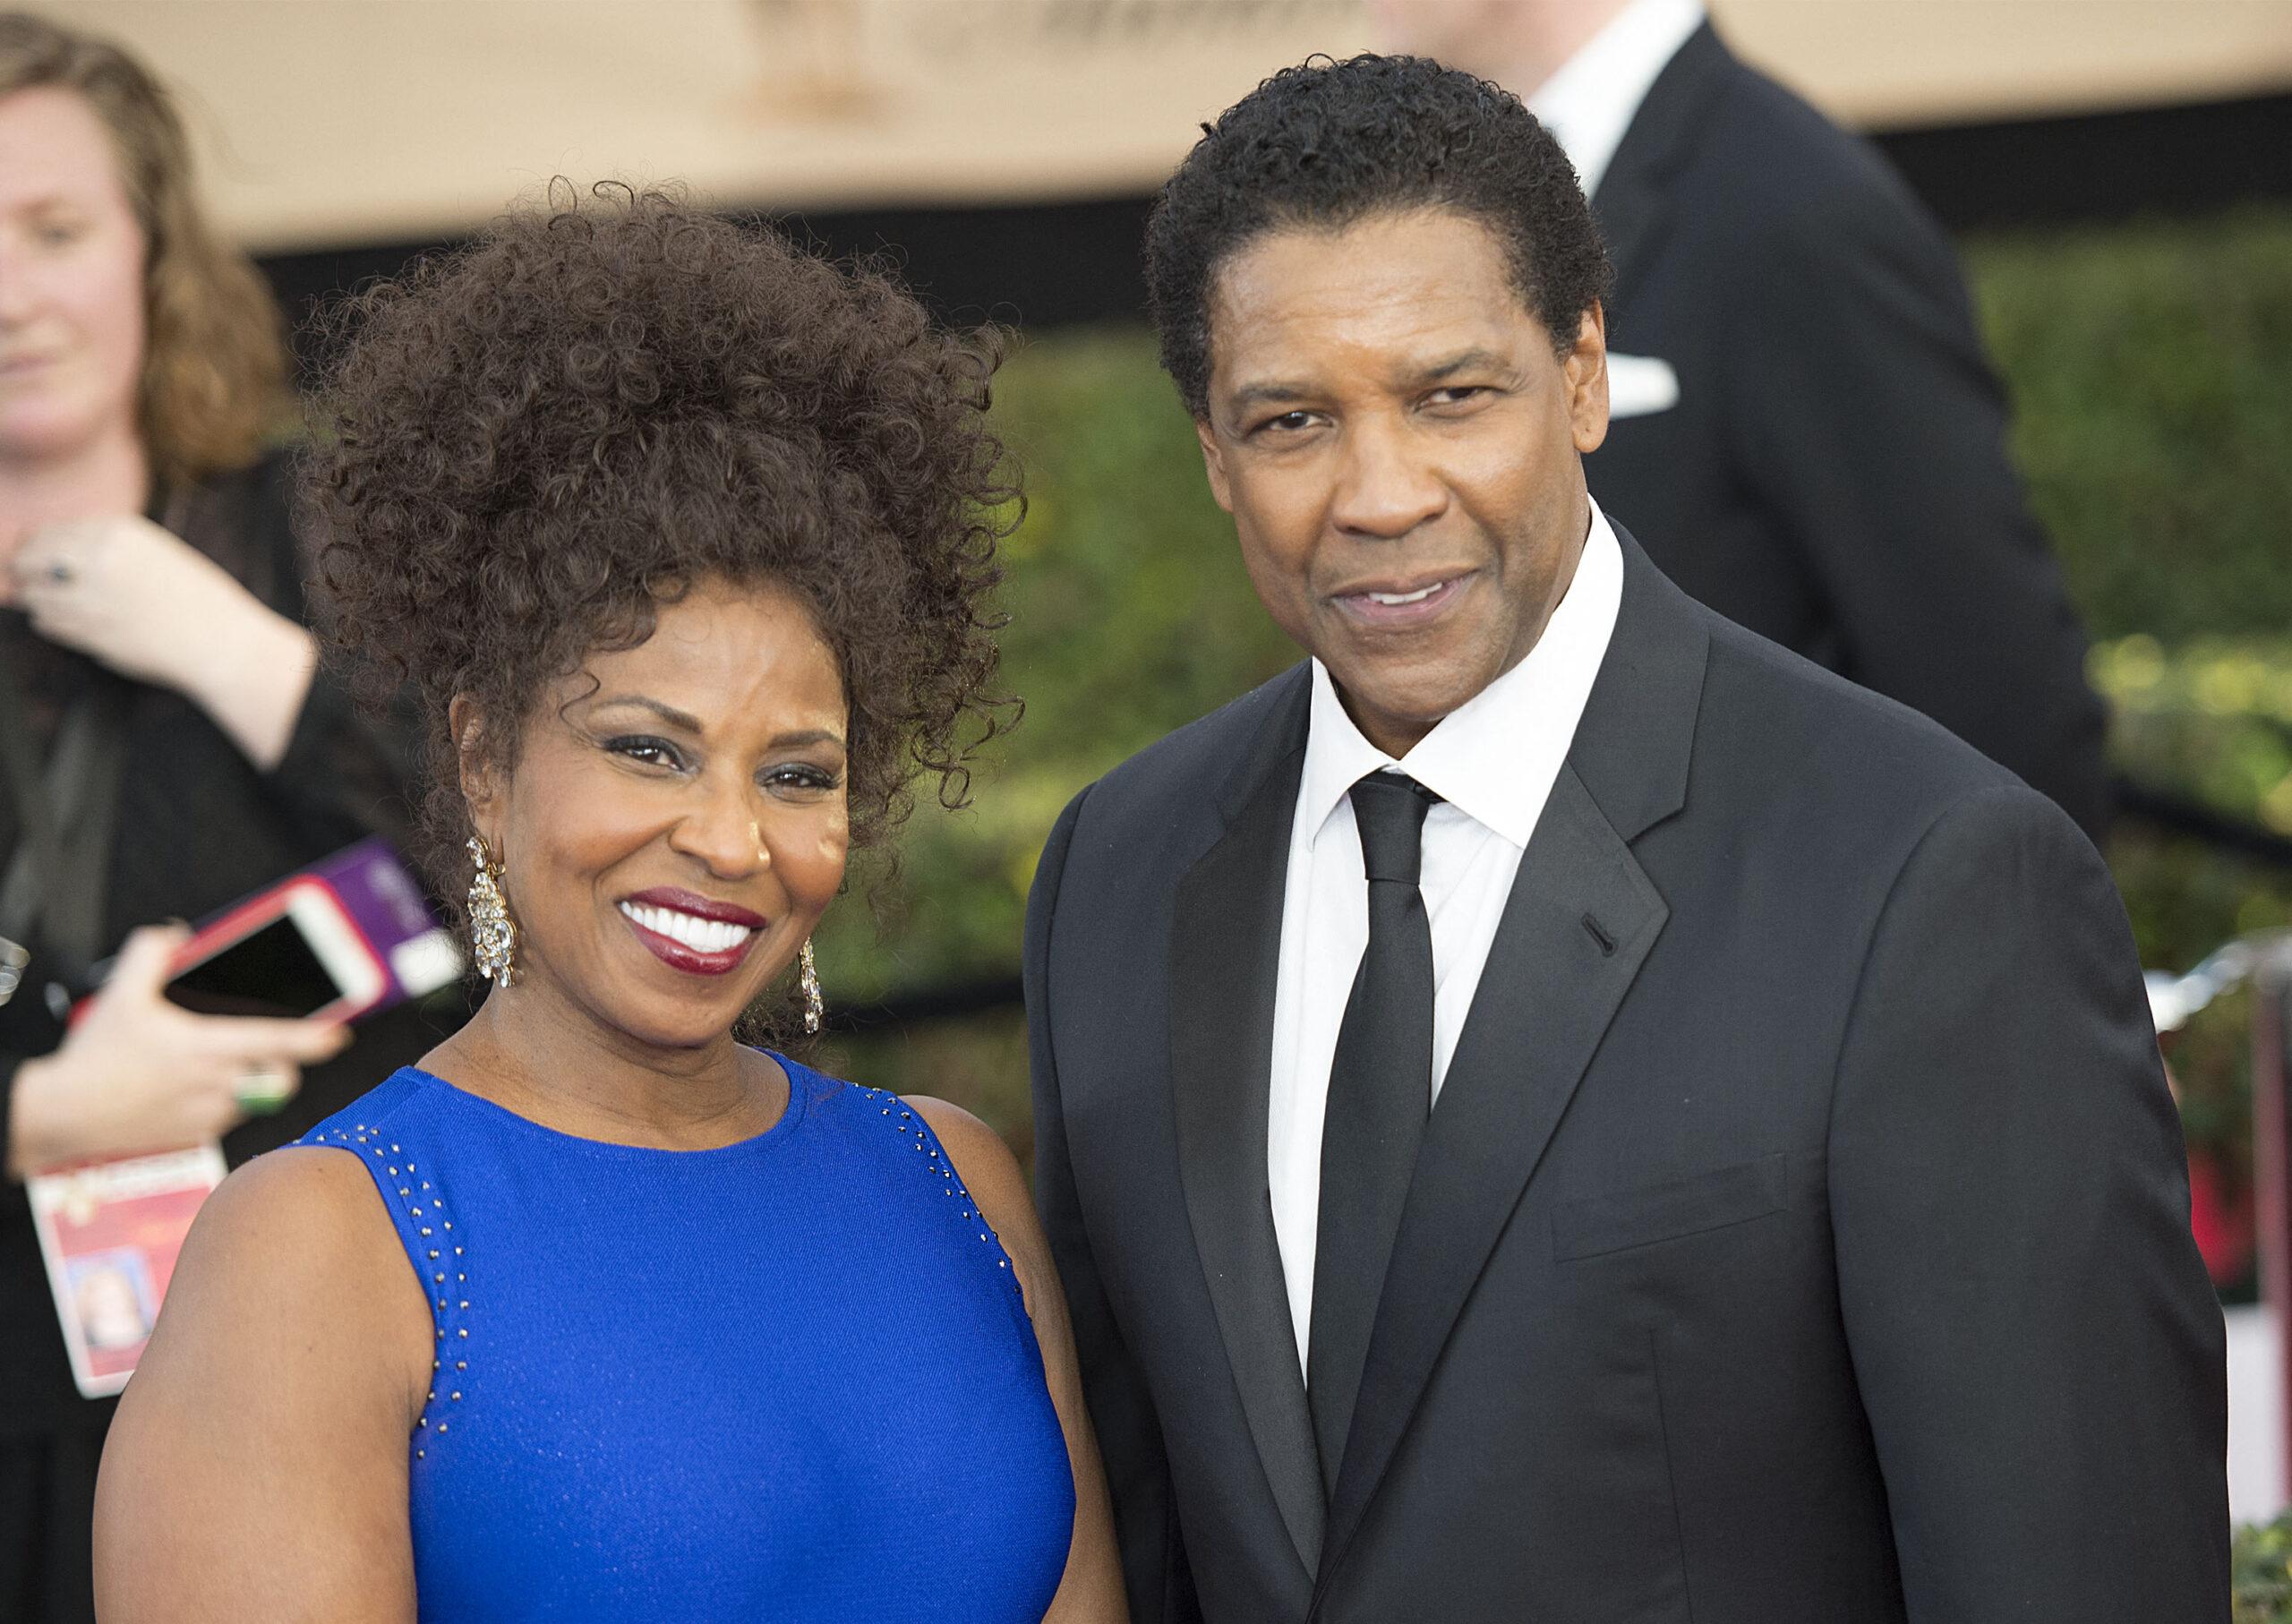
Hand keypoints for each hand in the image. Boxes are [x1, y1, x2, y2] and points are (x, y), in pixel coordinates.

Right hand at [6, 926, 351, 1177]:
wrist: (62, 1115)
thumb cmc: (95, 1058)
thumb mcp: (120, 995)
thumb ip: (150, 954)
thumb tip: (174, 933)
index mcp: (204, 1048)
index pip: (274, 1042)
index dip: (312, 1039)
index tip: (339, 1036)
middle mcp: (215, 1085)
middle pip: (279, 1078)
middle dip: (285, 1064)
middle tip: (267, 1051)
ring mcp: (207, 1115)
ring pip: (256, 1100)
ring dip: (251, 1083)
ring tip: (215, 1067)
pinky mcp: (196, 1137)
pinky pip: (229, 1119)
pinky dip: (225, 1104)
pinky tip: (193, 1090)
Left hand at [9, 514, 318, 768]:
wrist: (220, 640)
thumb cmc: (196, 598)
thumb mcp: (156, 552)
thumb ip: (106, 546)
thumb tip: (52, 549)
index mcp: (117, 532)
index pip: (49, 532)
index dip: (38, 548)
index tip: (40, 559)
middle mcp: (98, 559)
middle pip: (30, 559)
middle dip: (25, 571)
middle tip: (30, 582)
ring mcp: (90, 597)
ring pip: (33, 595)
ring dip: (38, 601)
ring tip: (58, 606)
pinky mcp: (89, 632)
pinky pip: (47, 623)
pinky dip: (50, 623)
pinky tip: (71, 624)